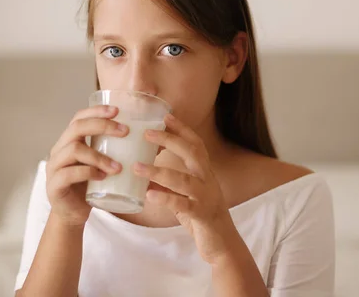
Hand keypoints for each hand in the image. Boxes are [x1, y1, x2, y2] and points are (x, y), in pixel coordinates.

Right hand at [46, 105, 127, 226]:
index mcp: (70, 141)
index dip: (97, 111)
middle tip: (124, 132)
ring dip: (99, 156)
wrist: (72, 214)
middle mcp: (59, 150)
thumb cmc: (91, 186)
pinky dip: (88, 173)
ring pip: (75, 150)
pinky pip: (69, 173)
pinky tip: (103, 177)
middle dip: (102, 126)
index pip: (79, 117)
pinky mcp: (54, 185)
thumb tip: (156, 145)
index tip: (118, 111)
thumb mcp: (103, 165)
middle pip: (77, 128)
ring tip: (118, 166)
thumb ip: (118, 152)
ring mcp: (54, 167)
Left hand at [133, 113, 239, 263]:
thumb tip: (143, 171)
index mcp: (204, 172)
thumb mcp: (185, 194)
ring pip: (183, 180)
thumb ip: (168, 183)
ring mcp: (206, 197)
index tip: (165, 115)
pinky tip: (149, 195)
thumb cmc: (200, 215)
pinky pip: (183, 204)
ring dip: (158, 171)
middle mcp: (207, 180)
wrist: (221, 243)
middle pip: (193, 153)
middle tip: (147, 133)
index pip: (195, 144)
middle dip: (170, 140)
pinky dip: (165, 198)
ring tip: (137, 167)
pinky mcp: (201, 215)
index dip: (182, 129)